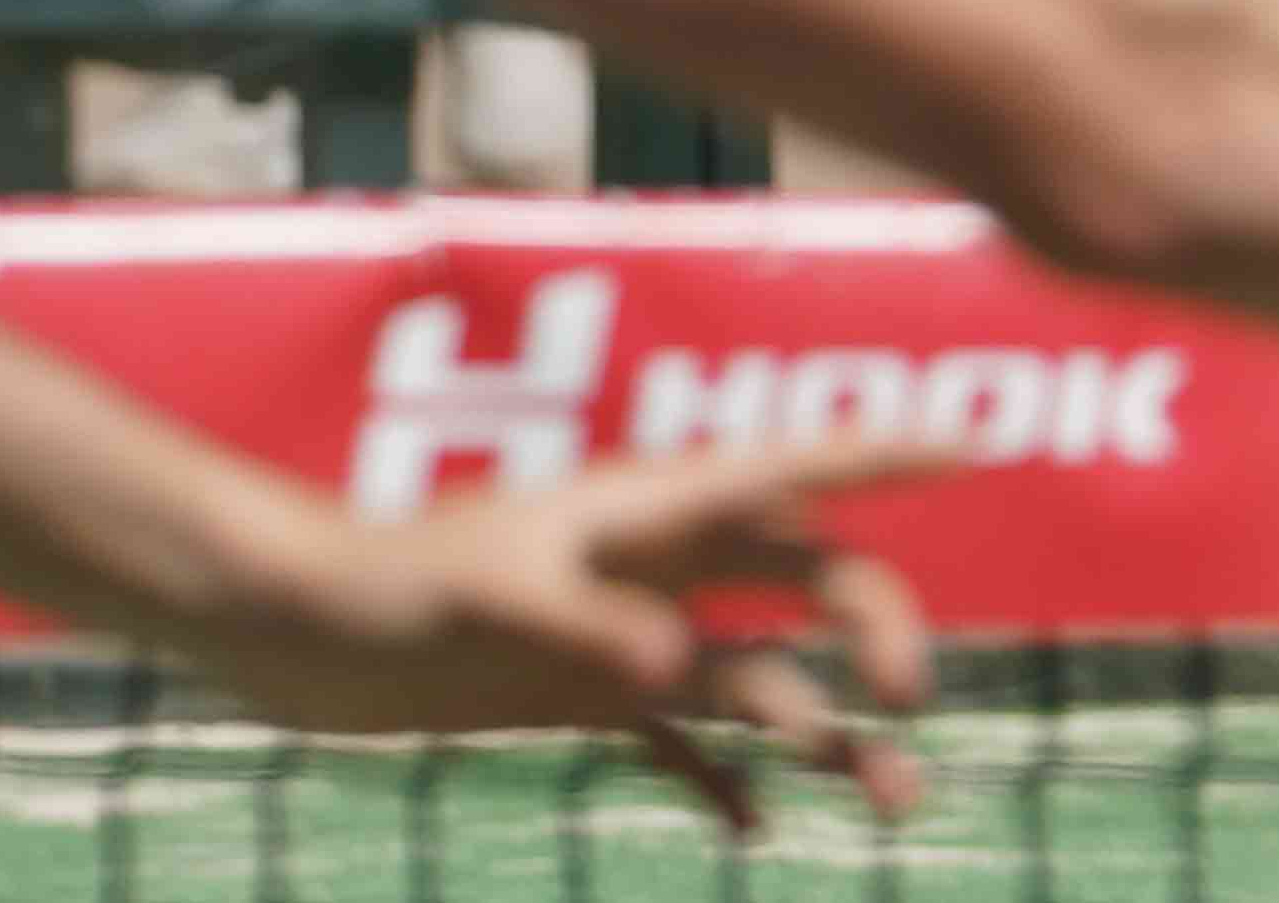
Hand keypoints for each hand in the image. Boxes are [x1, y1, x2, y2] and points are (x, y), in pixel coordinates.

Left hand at [195, 438, 944, 831]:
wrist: (297, 632)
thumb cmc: (389, 587)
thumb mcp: (492, 603)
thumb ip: (589, 632)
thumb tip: (679, 671)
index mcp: (657, 507)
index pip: (801, 466)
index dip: (893, 452)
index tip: (982, 444)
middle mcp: (665, 563)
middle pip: (813, 579)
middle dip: (880, 631)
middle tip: (906, 705)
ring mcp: (633, 631)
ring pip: (768, 676)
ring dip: (835, 733)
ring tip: (900, 802)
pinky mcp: (589, 693)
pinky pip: (688, 741)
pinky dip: (729, 784)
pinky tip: (760, 834)